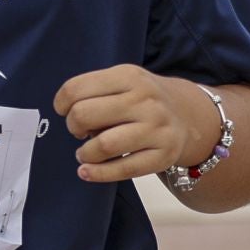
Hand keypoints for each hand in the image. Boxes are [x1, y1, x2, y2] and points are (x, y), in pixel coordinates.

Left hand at [53, 65, 216, 182]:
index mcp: (129, 76)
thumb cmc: (142, 99)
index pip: (76, 89)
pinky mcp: (163, 155)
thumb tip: (66, 114)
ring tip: (85, 152)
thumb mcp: (123, 81)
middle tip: (79, 131)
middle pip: (84, 115)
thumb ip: (95, 91)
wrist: (187, 115)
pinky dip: (97, 173)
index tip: (65, 111)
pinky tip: (87, 171)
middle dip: (73, 126)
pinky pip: (123, 169)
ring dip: (85, 152)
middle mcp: (145, 100)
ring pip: (103, 145)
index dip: (62, 104)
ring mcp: (156, 128)